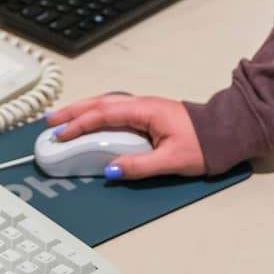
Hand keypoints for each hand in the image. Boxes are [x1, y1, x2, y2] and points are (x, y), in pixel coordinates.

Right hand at [45, 93, 206, 179]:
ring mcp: (144, 107)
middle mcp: (141, 104)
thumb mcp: (171, 160)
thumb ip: (140, 166)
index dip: (80, 124)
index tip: (61, 134)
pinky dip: (95, 113)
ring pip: (105, 104)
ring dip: (82, 110)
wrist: (223, 133)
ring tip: (61, 119)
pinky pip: (114, 110)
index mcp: (146, 111)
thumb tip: (112, 170)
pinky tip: (88, 119)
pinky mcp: (147, 114)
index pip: (104, 115)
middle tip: (49, 121)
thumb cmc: (202, 144)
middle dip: (72, 112)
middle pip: (99, 103)